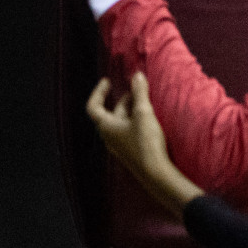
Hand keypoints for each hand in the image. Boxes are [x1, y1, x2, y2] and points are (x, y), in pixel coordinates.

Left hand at [86, 74, 202, 214]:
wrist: (154, 172)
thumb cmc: (145, 141)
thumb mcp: (143, 113)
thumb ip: (140, 93)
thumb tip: (137, 75)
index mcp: (106, 126)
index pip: (93, 106)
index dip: (98, 92)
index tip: (107, 81)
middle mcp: (108, 136)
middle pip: (110, 113)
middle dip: (122, 99)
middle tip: (136, 89)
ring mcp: (119, 145)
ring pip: (121, 122)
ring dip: (130, 109)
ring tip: (145, 101)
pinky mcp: (130, 150)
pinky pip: (128, 130)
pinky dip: (135, 120)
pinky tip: (149, 119)